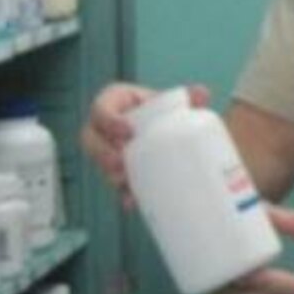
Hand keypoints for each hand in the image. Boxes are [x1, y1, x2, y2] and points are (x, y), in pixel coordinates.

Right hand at [80, 82, 209, 206]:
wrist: (172, 130)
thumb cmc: (168, 110)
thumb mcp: (176, 102)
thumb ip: (190, 98)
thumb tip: (202, 92)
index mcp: (115, 103)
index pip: (100, 108)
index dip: (107, 119)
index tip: (127, 131)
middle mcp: (104, 127)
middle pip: (91, 139)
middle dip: (102, 153)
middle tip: (121, 163)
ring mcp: (108, 150)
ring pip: (99, 163)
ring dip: (109, 174)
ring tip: (125, 182)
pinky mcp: (117, 170)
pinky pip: (112, 183)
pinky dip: (122, 192)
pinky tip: (131, 201)